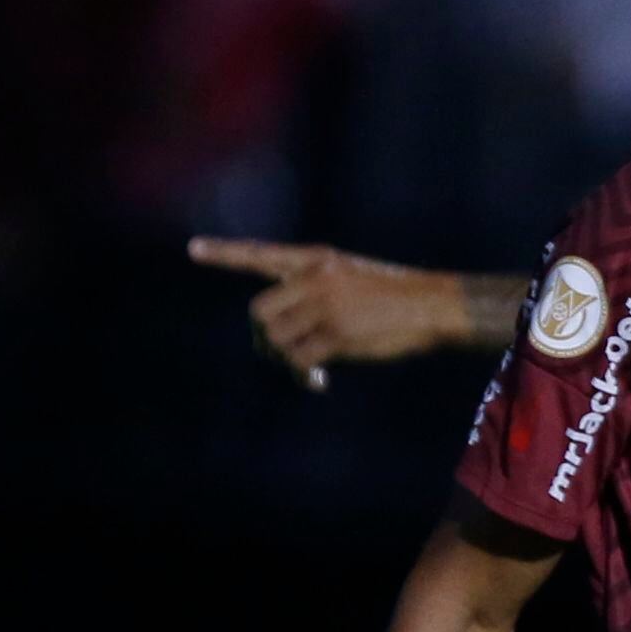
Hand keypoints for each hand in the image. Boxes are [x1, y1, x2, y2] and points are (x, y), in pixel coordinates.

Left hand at [192, 237, 460, 385]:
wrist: (437, 305)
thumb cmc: (401, 296)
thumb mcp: (354, 277)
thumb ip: (317, 292)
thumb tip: (284, 337)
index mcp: (318, 260)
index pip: (262, 255)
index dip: (226, 254)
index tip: (192, 249)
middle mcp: (315, 280)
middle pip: (259, 313)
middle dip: (264, 338)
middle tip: (282, 353)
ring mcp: (324, 307)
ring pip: (275, 341)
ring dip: (285, 361)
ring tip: (307, 369)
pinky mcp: (337, 335)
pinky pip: (299, 361)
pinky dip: (303, 376)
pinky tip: (318, 381)